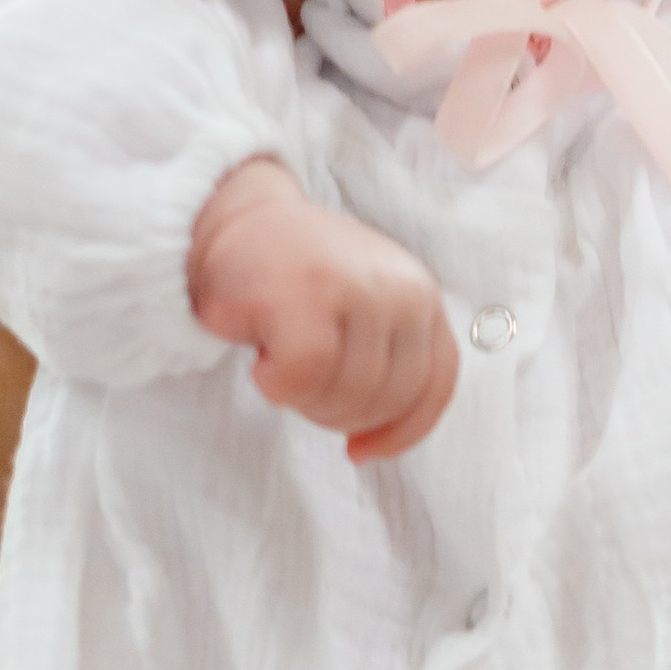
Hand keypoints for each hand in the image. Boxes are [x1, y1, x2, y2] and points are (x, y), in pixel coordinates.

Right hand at [189, 158, 458, 460]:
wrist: (234, 219)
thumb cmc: (296, 279)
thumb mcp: (365, 309)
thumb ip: (388, 356)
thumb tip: (382, 439)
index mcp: (421, 295)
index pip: (436, 384)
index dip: (402, 432)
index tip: (360, 450)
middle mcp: (400, 288)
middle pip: (386, 400)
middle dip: (337, 416)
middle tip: (297, 387)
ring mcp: (354, 288)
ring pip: (347, 394)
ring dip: (303, 401)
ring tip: (278, 364)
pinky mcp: (303, 294)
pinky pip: (303, 378)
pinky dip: (276, 386)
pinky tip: (261, 360)